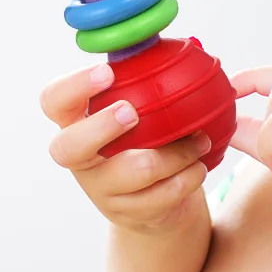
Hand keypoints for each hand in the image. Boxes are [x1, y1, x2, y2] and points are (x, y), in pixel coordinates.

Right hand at [42, 63, 210, 235]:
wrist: (158, 202)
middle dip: (101, 127)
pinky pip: (161, 196)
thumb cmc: (150, 139)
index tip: (108, 73)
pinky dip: (188, 178)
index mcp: (76, 122)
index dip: (73, 87)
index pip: (53, 101)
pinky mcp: (128, 213)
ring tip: (200, 140)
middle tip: (132, 111)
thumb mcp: (147, 109)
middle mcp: (80, 158)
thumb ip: (163, 81)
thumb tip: (218, 58)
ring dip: (175, 153)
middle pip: (68, 148)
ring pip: (135, 171)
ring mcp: (100, 190)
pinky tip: (200, 166)